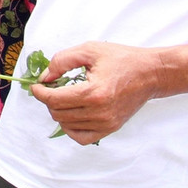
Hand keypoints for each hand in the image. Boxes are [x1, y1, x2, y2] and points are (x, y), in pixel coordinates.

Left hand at [30, 42, 163, 144]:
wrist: (150, 73)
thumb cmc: (122, 59)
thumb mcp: (89, 50)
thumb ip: (62, 61)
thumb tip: (44, 77)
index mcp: (94, 92)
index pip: (55, 99)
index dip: (40, 92)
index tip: (36, 85)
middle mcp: (100, 113)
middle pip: (58, 113)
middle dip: (48, 99)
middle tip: (52, 86)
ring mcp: (106, 124)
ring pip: (67, 125)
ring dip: (59, 111)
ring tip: (64, 96)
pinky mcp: (111, 128)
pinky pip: (82, 137)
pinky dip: (71, 127)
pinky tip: (72, 112)